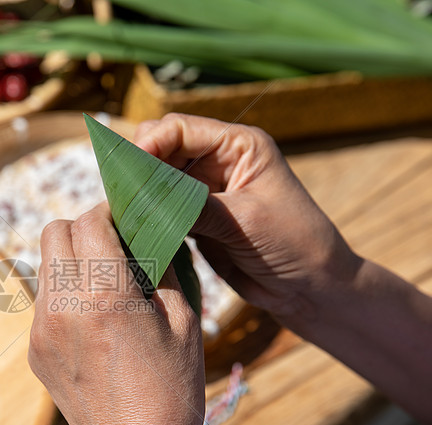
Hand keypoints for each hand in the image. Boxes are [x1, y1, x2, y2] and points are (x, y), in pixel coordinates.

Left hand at [28, 202, 203, 424]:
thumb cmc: (172, 389)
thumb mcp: (183, 319)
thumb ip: (163, 266)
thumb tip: (151, 232)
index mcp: (104, 294)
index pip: (88, 220)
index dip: (108, 211)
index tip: (126, 218)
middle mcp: (62, 306)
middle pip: (54, 232)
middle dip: (83, 228)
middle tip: (114, 245)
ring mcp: (42, 330)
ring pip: (45, 267)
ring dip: (72, 261)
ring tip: (106, 284)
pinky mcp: (34, 351)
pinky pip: (44, 303)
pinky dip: (66, 295)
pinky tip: (95, 322)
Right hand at [135, 113, 362, 323]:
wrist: (311, 288)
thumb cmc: (294, 244)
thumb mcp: (243, 220)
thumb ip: (192, 206)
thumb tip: (142, 199)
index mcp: (239, 145)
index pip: (179, 129)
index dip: (148, 144)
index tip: (126, 170)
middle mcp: (220, 161)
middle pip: (162, 149)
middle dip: (139, 167)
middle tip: (120, 194)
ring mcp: (207, 191)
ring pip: (157, 181)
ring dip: (140, 194)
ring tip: (123, 213)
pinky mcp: (198, 220)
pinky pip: (162, 210)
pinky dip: (148, 217)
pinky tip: (136, 228)